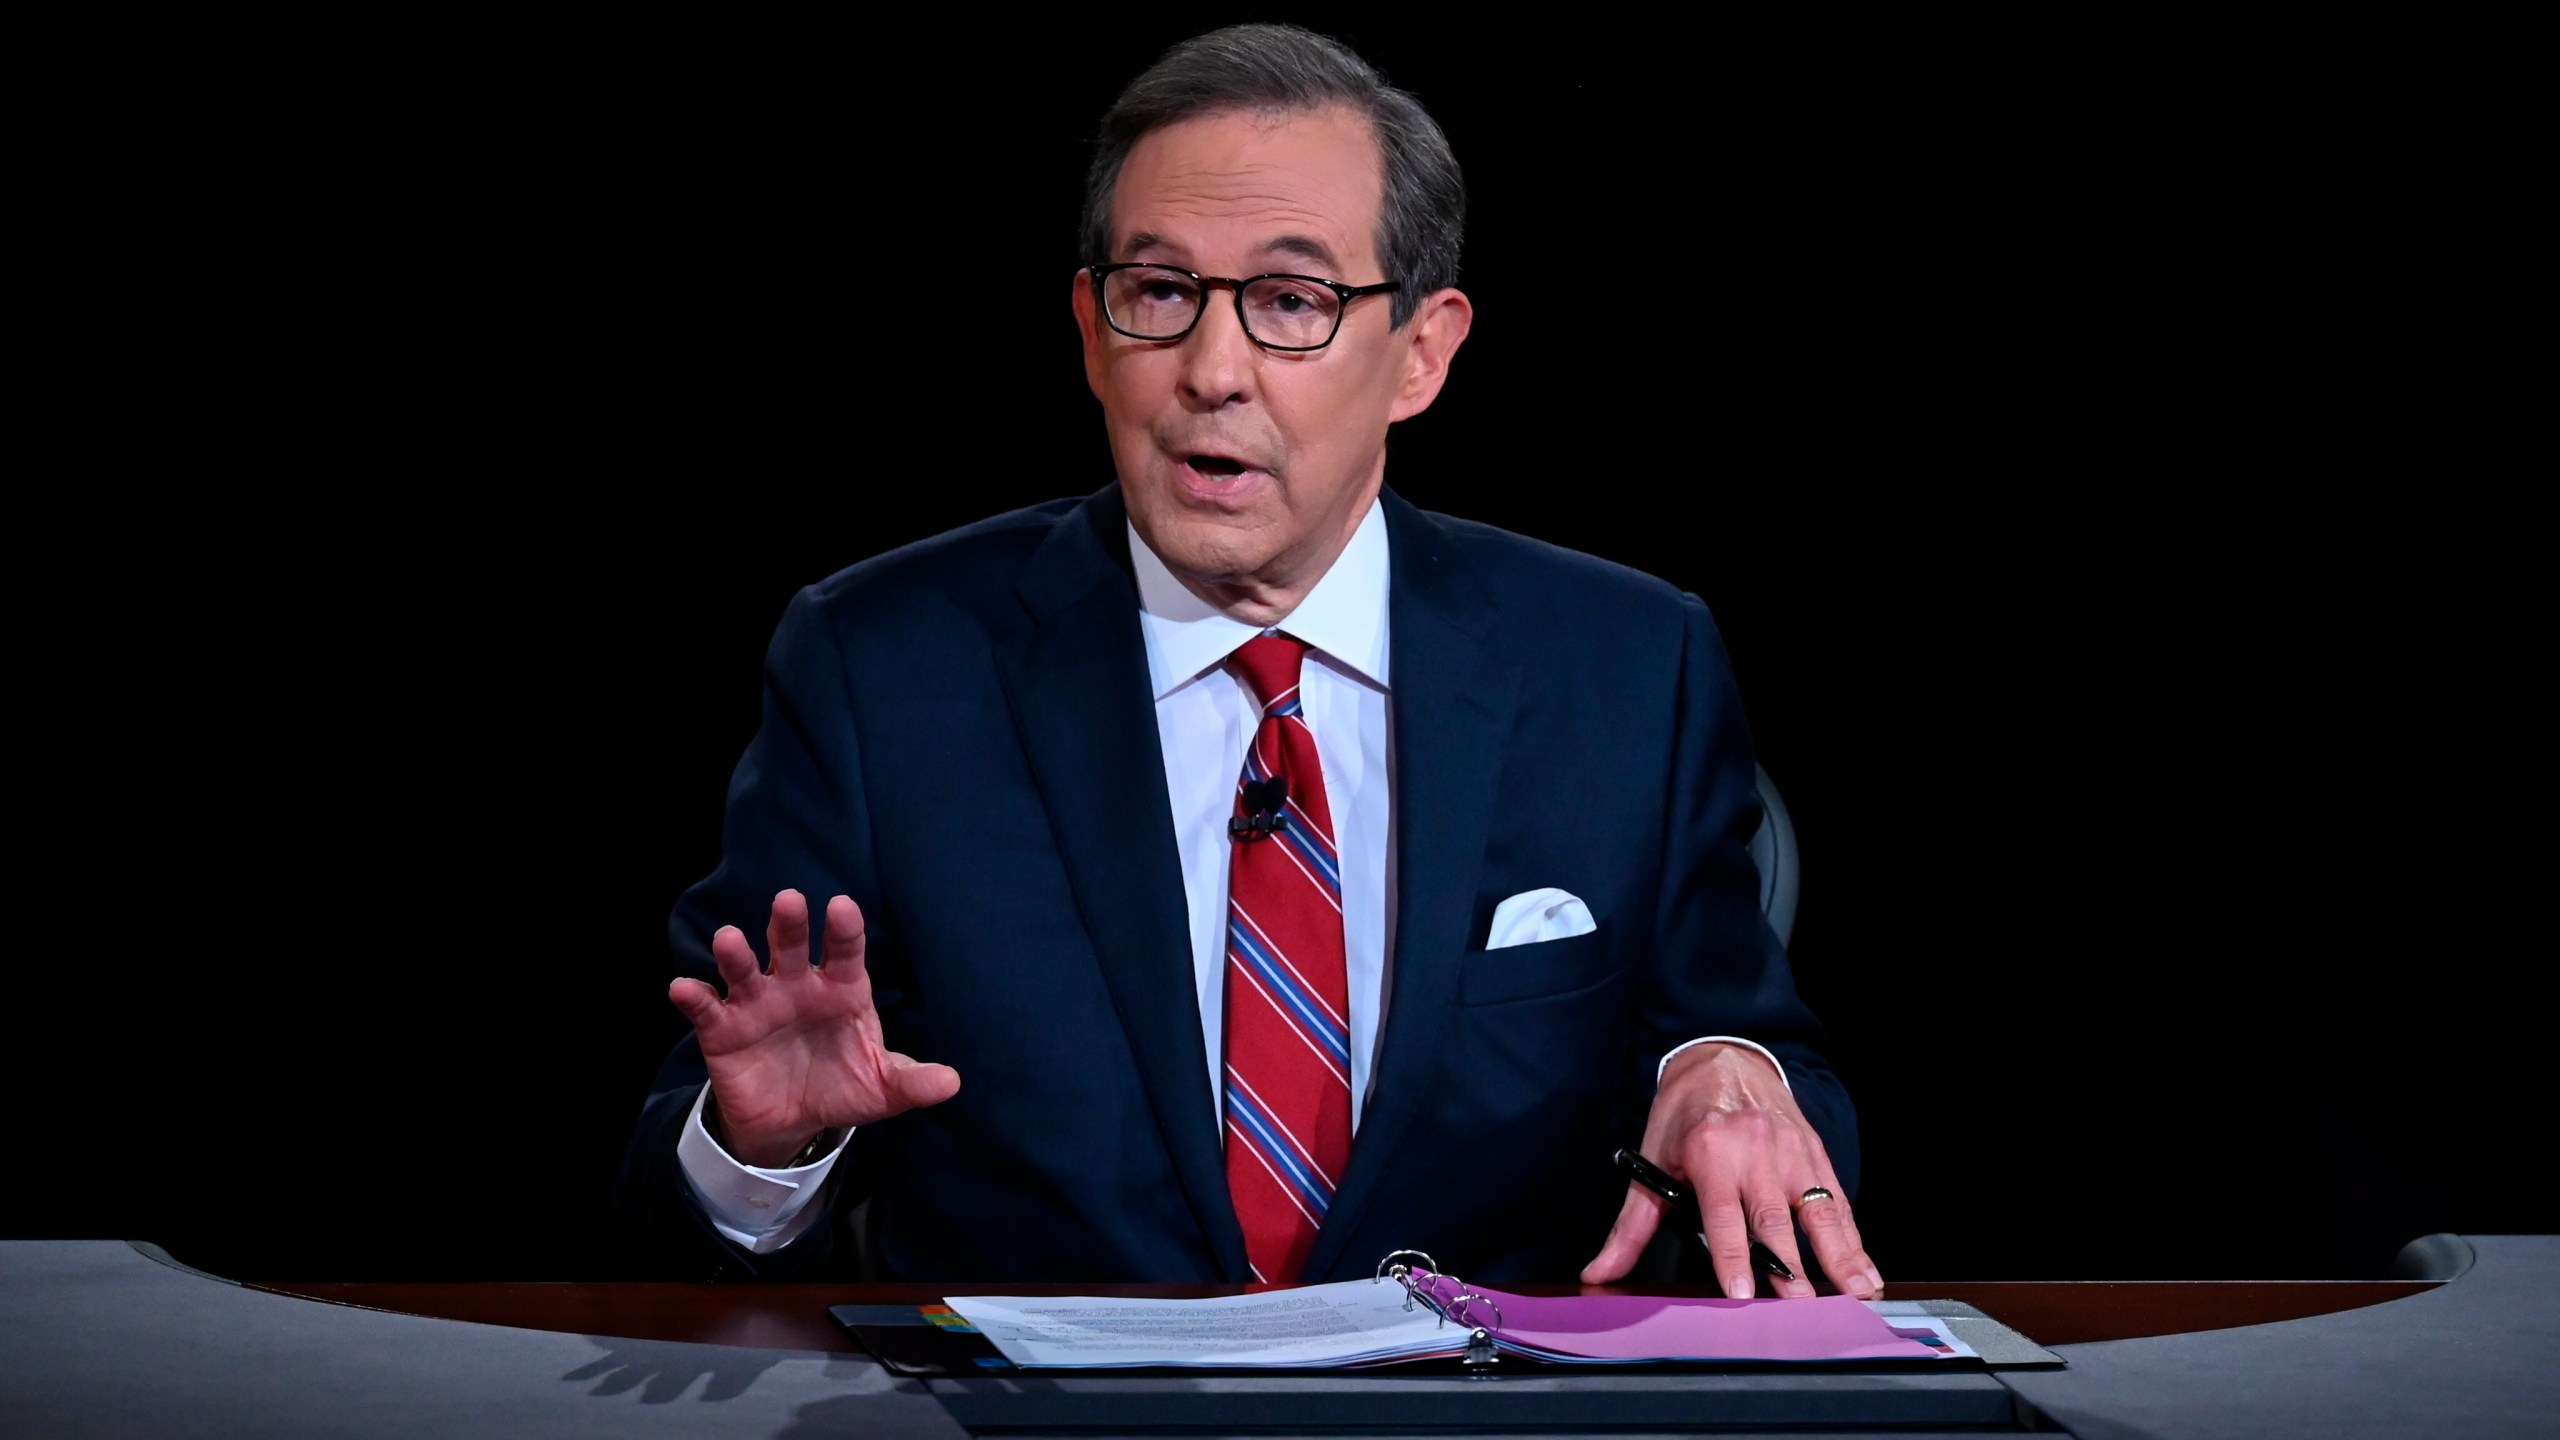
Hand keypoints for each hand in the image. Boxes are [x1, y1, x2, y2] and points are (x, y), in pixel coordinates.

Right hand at [667, 889, 960, 1166]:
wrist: (793, 1123)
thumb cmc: (842, 1087)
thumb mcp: (881, 1088)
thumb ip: (912, 1082)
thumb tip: (951, 1084)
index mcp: (841, 990)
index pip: (845, 952)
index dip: (844, 930)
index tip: (842, 907)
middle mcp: (798, 986)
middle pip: (792, 946)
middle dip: (790, 924)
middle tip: (789, 901)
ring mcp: (758, 1004)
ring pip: (745, 969)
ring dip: (736, 954)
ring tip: (728, 939)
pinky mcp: (723, 1030)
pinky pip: (706, 1008)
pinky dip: (694, 996)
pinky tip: (683, 988)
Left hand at [1580, 1043, 1881, 1299]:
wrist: (1724, 1055)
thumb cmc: (1685, 1113)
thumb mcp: (1651, 1161)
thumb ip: (1630, 1226)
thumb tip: (1599, 1272)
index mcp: (1711, 1150)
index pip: (1722, 1213)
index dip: (1732, 1254)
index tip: (1743, 1291)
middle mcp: (1756, 1150)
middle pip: (1774, 1218)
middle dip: (1790, 1267)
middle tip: (1801, 1308)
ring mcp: (1792, 1151)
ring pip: (1819, 1211)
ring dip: (1839, 1257)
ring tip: (1855, 1294)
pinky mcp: (1816, 1154)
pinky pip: (1837, 1201)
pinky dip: (1853, 1239)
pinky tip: (1865, 1271)